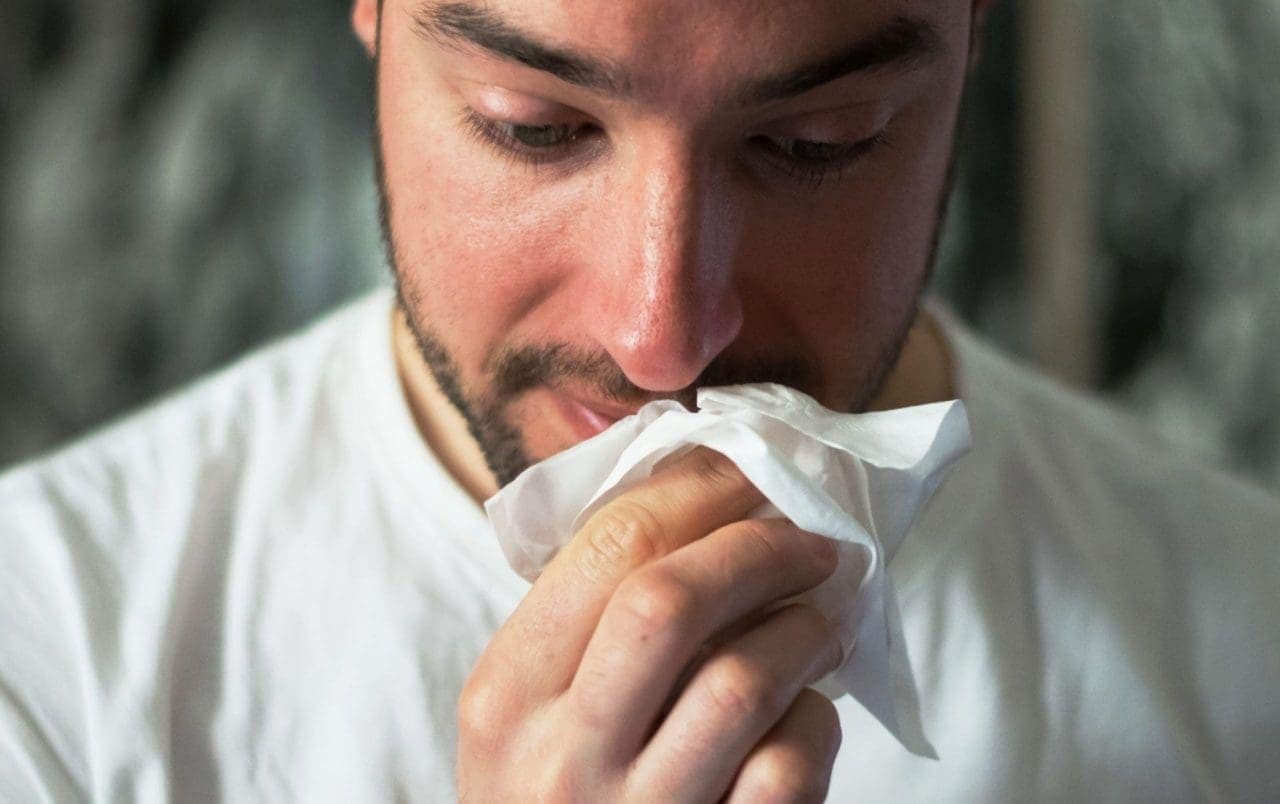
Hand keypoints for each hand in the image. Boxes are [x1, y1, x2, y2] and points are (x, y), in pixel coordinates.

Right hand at [457, 448, 847, 801]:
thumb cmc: (553, 800)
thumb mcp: (529, 714)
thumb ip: (586, 622)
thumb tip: (703, 501)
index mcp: (506, 693)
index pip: (608, 545)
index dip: (700, 490)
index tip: (751, 474)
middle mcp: (558, 754)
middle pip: (671, 599)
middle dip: (759, 546)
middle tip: (810, 540)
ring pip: (742, 680)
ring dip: (804, 629)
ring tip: (824, 617)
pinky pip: (787, 766)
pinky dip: (815, 723)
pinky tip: (806, 713)